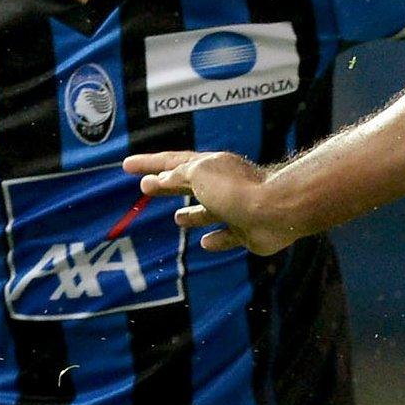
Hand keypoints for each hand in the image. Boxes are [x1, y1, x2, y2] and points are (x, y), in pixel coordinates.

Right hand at [124, 150, 300, 255]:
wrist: (277, 211)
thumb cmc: (236, 190)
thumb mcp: (199, 175)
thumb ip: (177, 177)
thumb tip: (156, 179)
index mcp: (209, 167)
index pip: (172, 162)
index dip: (148, 163)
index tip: (126, 165)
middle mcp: (222, 185)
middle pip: (187, 185)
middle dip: (166, 186)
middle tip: (143, 188)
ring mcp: (235, 209)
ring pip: (209, 211)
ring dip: (192, 214)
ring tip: (176, 218)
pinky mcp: (247, 232)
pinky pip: (227, 236)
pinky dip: (215, 239)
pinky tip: (204, 243)